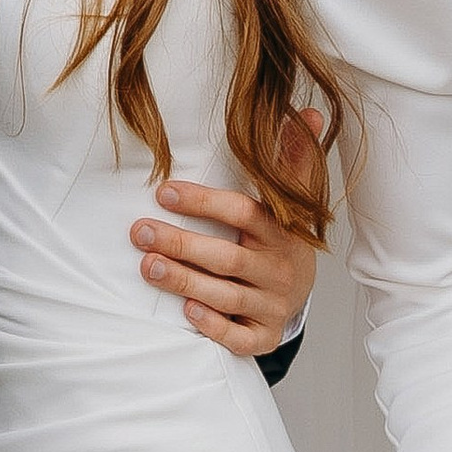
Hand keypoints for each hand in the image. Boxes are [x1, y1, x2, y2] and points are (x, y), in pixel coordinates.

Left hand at [132, 145, 320, 358]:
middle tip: (139, 231)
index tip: (163, 191)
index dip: (204, 202)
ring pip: (226, 296)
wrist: (299, 292)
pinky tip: (186, 312)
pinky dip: (214, 326)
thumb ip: (294, 158)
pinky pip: (239, 338)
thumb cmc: (280, 237)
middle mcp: (279, 269)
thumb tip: (311, 113)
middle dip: (181, 244)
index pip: (243, 213)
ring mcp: (272, 304)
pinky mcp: (264, 335)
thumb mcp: (293, 198)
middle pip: (227, 257)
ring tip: (147, 266)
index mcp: (282, 232)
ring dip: (185, 281)